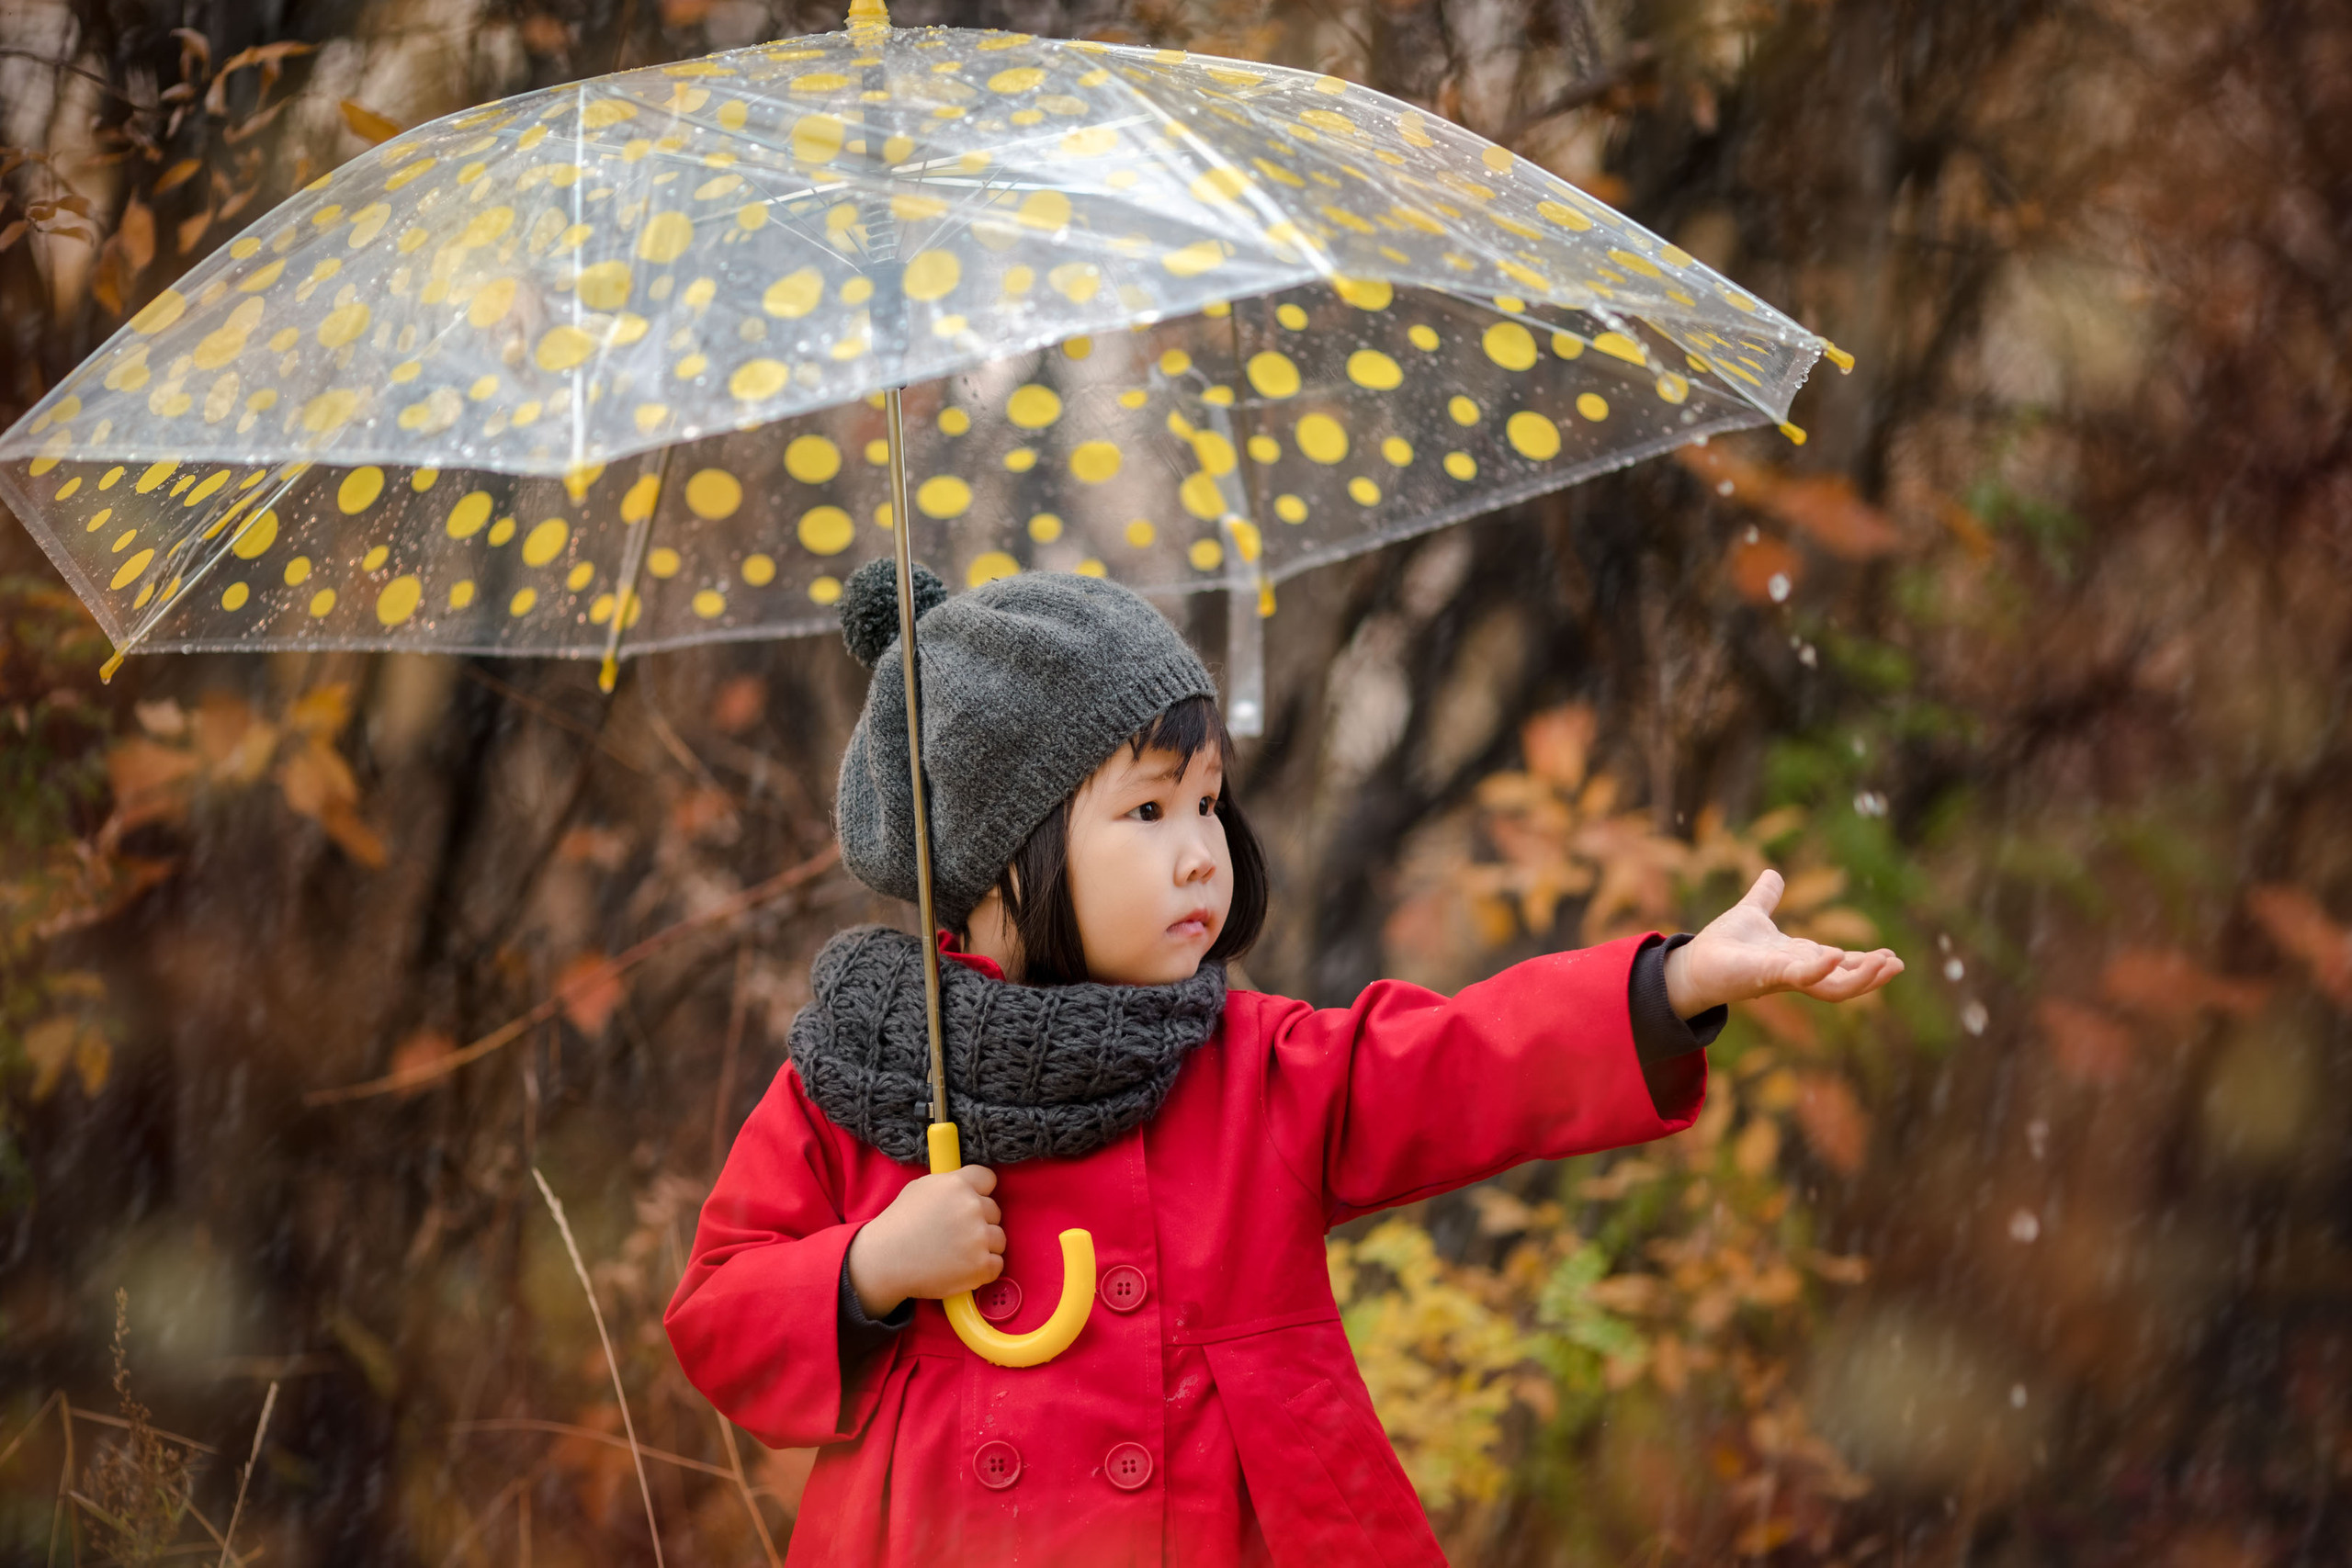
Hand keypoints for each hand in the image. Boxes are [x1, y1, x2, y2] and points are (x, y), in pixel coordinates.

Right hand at [845, 1164, 1003, 1318]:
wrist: (885, 1260)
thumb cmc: (899, 1224)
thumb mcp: (921, 1188)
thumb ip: (950, 1183)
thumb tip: (969, 1184)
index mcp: (958, 1184)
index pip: (989, 1179)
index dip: (980, 1192)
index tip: (969, 1204)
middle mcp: (972, 1207)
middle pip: (995, 1211)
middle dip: (980, 1222)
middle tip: (955, 1234)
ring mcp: (978, 1237)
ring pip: (998, 1239)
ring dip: (984, 1246)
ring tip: (957, 1253)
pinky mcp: (981, 1265)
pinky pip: (997, 1265)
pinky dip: (983, 1269)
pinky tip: (962, 1268)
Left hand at [1663, 869, 1903, 1016]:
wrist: (1692, 963)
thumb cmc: (1721, 945)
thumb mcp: (1751, 914)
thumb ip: (1765, 896)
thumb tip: (1773, 874)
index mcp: (1796, 957)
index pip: (1839, 962)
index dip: (1863, 961)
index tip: (1891, 957)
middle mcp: (1796, 971)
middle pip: (1843, 979)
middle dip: (1871, 975)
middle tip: (1897, 965)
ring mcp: (1784, 976)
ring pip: (1832, 987)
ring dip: (1861, 978)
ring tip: (1887, 965)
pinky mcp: (1768, 976)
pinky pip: (1801, 977)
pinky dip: (1821, 968)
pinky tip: (1838, 955)